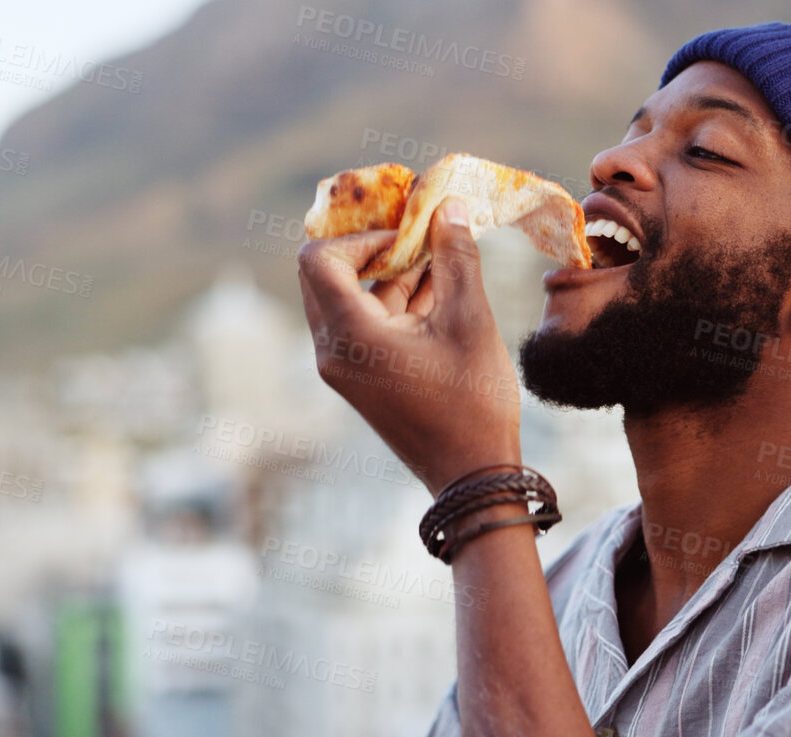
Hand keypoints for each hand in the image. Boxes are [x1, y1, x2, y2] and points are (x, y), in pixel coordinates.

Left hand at [297, 197, 523, 494]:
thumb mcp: (470, 321)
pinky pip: (367, 326)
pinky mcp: (363, 379)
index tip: (408, 236)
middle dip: (374, 250)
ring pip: (352, 300)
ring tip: (445, 263)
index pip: (318, 259)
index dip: (360, 236)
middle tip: (421, 238)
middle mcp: (333, 350)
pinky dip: (397, 305)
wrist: (472, 476)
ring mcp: (345, 368)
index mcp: (349, 335)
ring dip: (392, 276)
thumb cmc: (473, 402)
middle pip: (328, 276)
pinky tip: (444, 293)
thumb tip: (451, 206)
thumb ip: (457, 258)